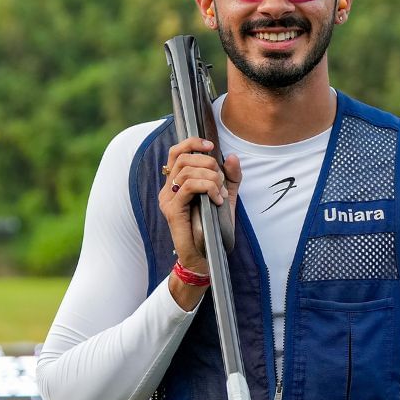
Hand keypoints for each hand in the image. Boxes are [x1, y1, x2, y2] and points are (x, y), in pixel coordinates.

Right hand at [158, 137, 241, 274]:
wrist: (206, 256)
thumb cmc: (213, 228)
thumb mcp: (226, 198)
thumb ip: (230, 178)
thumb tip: (231, 157)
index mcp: (176, 183)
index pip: (176, 152)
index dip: (192, 143)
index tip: (211, 146)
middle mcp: (168, 189)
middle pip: (183, 158)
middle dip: (208, 162)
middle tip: (221, 179)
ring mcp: (168, 199)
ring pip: (187, 171)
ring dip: (211, 177)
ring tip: (221, 192)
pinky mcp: (172, 210)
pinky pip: (189, 186)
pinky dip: (208, 188)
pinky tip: (217, 199)